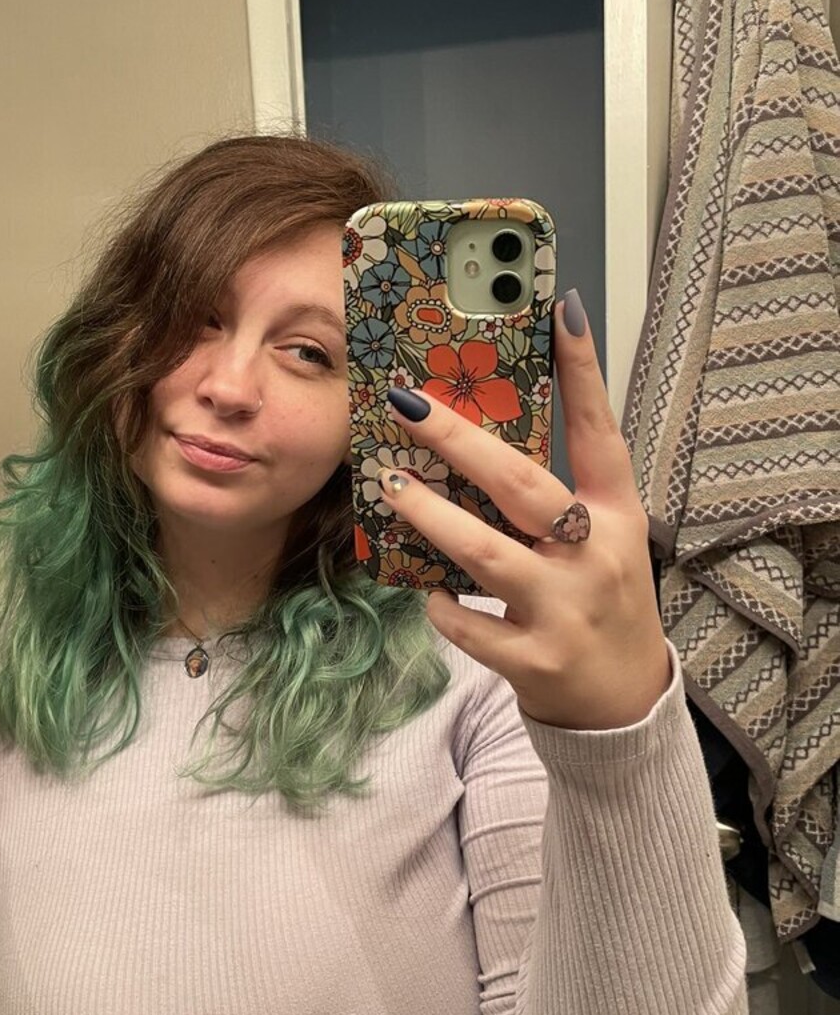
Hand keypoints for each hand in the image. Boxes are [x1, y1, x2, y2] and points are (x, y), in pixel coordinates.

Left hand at [376, 294, 670, 730]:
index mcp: (618, 516)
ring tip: (390, 485)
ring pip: (486, 553)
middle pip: (522, 485)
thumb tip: (477, 443)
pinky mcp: (535, 660)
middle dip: (459, 441)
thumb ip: (554, 499)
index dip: (583, 371)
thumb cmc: (601, 605)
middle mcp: (596, 555)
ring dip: (431, 517)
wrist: (624, 705)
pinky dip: (443, 607)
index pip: (600, 432)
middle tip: (408, 404)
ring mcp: (565, 609)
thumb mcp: (600, 543)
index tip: (562, 309)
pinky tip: (427, 592)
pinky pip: (470, 625)